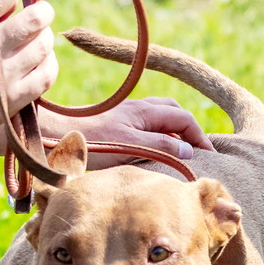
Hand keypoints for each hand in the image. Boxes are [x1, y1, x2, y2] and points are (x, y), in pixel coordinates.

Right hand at [0, 0, 57, 153]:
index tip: (8, 3)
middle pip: (33, 20)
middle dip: (42, 12)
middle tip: (44, 12)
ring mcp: (2, 76)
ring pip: (42, 46)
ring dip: (45, 37)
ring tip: (41, 36)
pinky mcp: (12, 100)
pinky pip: (46, 76)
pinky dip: (49, 64)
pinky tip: (44, 60)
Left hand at [39, 96, 216, 167]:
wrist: (54, 134)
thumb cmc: (91, 141)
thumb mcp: (131, 145)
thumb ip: (161, 146)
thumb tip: (189, 150)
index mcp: (145, 111)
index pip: (184, 118)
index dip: (200, 136)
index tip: (210, 156)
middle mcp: (137, 109)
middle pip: (173, 112)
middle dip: (189, 129)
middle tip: (197, 151)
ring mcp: (125, 115)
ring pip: (159, 117)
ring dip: (173, 131)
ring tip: (177, 152)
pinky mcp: (114, 125)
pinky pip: (145, 125)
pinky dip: (157, 135)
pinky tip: (151, 152)